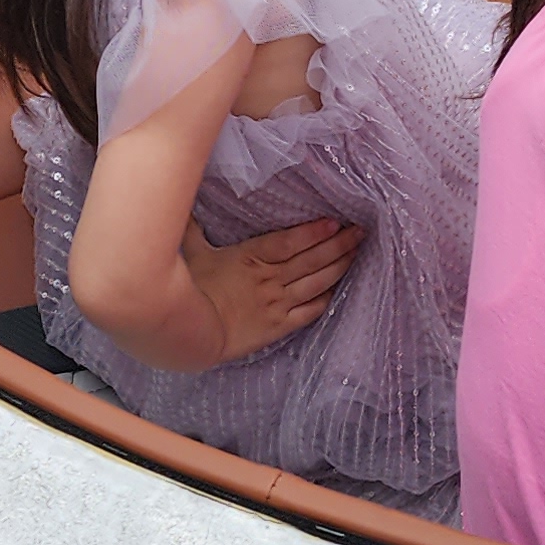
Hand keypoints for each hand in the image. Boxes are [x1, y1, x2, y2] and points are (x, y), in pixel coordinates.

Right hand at [180, 216, 363, 363]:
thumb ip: (192, 229)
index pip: (290, 242)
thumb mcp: (192, 255)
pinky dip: (325, 298)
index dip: (314, 232)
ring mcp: (277, 303)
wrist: (194, 337)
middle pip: (311, 259)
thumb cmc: (192, 293)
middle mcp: (270, 279)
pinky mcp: (278, 326)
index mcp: (251, 258)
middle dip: (339, 244)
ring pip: (316, 282)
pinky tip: (337, 288)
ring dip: (339, 266)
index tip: (335, 222)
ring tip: (356, 252)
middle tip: (360, 231)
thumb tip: (184, 207)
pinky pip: (309, 311)